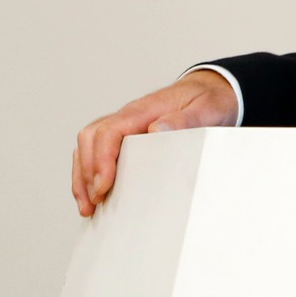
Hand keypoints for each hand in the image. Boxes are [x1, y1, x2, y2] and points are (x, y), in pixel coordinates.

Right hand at [72, 70, 238, 216]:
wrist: (213, 89)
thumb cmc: (209, 100)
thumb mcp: (207, 109)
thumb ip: (185, 120)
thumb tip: (156, 131)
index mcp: (145, 110)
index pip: (109, 131)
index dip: (101, 160)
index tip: (104, 186)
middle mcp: (129, 116)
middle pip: (90, 138)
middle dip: (86, 173)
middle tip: (94, 203)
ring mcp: (125, 125)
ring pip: (88, 146)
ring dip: (83, 176)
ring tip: (88, 207)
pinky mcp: (126, 136)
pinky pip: (97, 151)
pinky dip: (89, 173)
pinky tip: (94, 195)